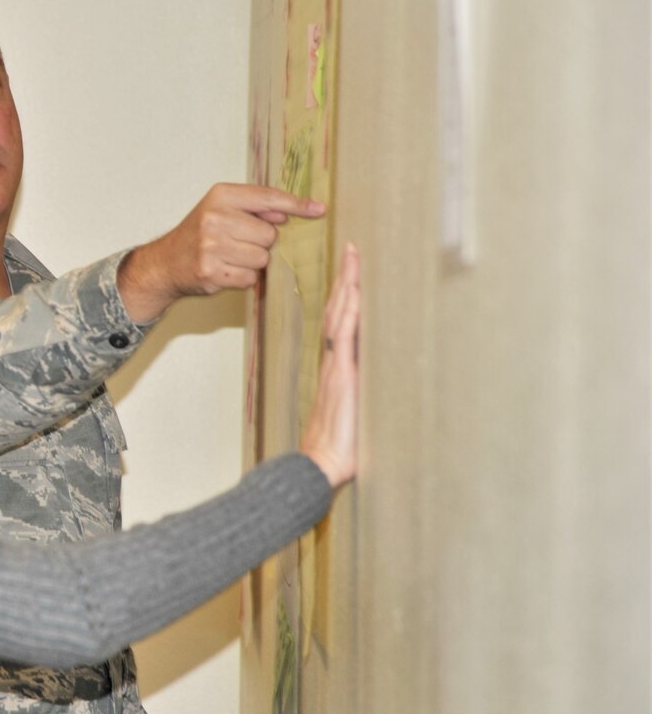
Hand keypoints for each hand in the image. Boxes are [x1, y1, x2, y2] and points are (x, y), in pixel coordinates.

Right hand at [117, 183, 324, 322]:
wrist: (165, 263)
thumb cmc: (198, 235)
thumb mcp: (221, 210)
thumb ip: (254, 208)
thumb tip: (286, 214)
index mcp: (221, 196)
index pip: (268, 197)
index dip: (296, 205)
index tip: (319, 209)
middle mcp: (215, 217)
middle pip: (269, 234)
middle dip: (260, 243)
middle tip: (237, 243)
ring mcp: (212, 246)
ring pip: (262, 258)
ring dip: (252, 263)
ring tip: (230, 258)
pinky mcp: (211, 271)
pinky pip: (250, 278)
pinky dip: (243, 278)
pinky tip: (224, 271)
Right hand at [300, 243, 360, 487]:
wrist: (321, 464)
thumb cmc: (341, 448)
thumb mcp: (361, 413)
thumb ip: (370, 394)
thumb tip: (393, 381)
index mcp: (339, 369)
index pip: (342, 322)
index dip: (347, 295)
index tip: (353, 270)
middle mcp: (335, 362)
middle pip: (340, 310)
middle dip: (347, 279)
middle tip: (353, 249)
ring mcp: (337, 367)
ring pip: (341, 316)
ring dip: (348, 286)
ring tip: (354, 259)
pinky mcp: (343, 376)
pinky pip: (344, 337)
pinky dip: (350, 312)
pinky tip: (356, 293)